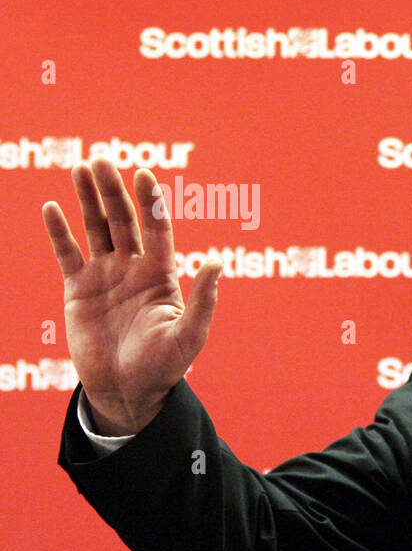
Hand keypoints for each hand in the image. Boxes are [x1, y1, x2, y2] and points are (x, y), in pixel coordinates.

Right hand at [41, 158, 220, 434]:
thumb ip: (204, 299)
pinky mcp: (78, 289)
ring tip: (81, 167)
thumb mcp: (190, 334)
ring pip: (96, 228)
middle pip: (124, 220)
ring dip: (88, 199)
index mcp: (162, 274)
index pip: (156, 229)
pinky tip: (52, 207)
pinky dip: (59, 231)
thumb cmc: (165, 365)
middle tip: (102, 160)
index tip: (144, 174)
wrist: (128, 389)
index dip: (150, 202)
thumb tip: (220, 262)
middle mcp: (133, 268)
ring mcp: (104, 275)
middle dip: (113, 190)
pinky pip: (67, 253)